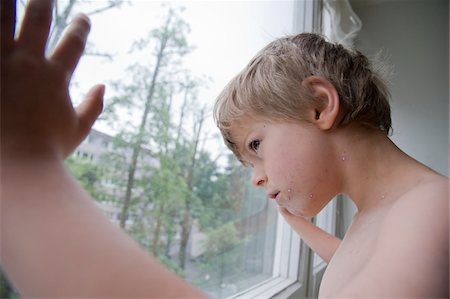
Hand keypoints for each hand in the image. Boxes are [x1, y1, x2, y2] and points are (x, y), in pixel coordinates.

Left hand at [1, 0, 103, 160]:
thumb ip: (93, 107)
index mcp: (55, 76)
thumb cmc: (48, 150)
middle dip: (43, 2)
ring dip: (6, 3)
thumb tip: (104, 86)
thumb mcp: (78, 130)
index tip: (84, 19)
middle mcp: (28, 63)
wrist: (13, 166)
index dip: (81, 28)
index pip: (73, 43)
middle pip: (38, 20)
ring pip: (2, 19)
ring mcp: (0, 64)